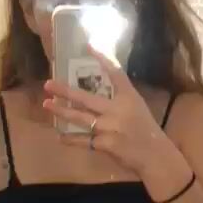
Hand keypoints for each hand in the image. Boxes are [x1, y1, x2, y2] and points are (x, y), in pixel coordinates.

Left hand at [42, 46, 166, 176]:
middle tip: (48, 84)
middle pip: (86, 98)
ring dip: (62, 112)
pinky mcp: (105, 144)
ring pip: (80, 118)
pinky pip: (83, 141)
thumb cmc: (146, 131)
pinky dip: (70, 140)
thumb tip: (99, 92)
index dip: (103, 58)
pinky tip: (60, 137)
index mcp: (129, 98)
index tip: (89, 45)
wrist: (155, 156)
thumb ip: (120, 99)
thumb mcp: (137, 108)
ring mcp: (109, 128)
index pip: (116, 73)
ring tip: (47, 105)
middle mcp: (117, 110)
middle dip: (65, 91)